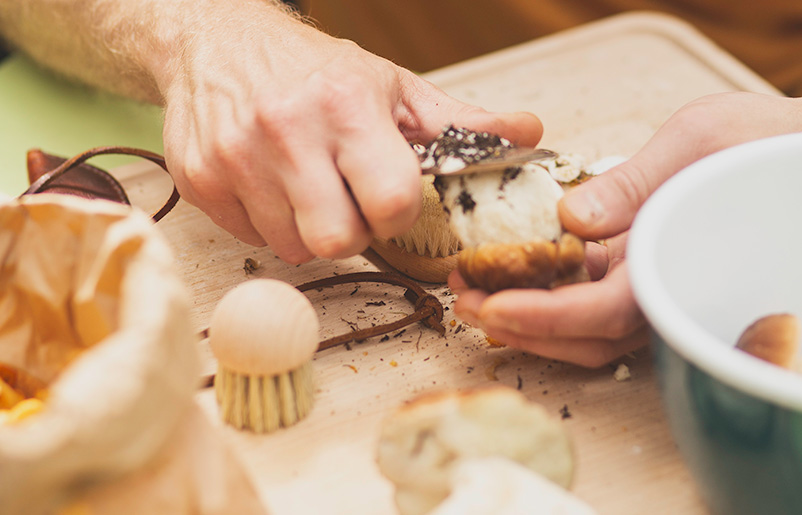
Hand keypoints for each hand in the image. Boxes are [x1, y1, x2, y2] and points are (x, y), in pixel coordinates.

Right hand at [156, 4, 542, 262]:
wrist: (218, 42)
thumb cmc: (318, 71)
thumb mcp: (393, 88)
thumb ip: (461, 123)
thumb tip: (532, 133)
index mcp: (348, 106)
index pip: (391, 202)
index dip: (397, 213)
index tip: (388, 198)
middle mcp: (286, 130)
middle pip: (336, 240)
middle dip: (351, 233)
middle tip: (346, 201)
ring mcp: (235, 157)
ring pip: (292, 249)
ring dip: (309, 230)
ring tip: (307, 187)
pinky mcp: (198, 179)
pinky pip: (251, 239)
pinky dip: (269, 223)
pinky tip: (271, 185)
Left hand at [450, 92, 801, 366]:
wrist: (790, 156)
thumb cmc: (762, 145)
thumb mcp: (699, 140)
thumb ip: (635, 184)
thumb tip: (571, 218)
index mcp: (674, 266)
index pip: (602, 314)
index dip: (543, 318)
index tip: (493, 307)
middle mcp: (661, 291)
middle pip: (584, 337)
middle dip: (518, 327)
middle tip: (464, 302)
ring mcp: (651, 288)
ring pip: (584, 331)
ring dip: (524, 319)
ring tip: (471, 291)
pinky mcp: (642, 275)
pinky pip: (590, 303)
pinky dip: (545, 298)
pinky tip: (508, 278)